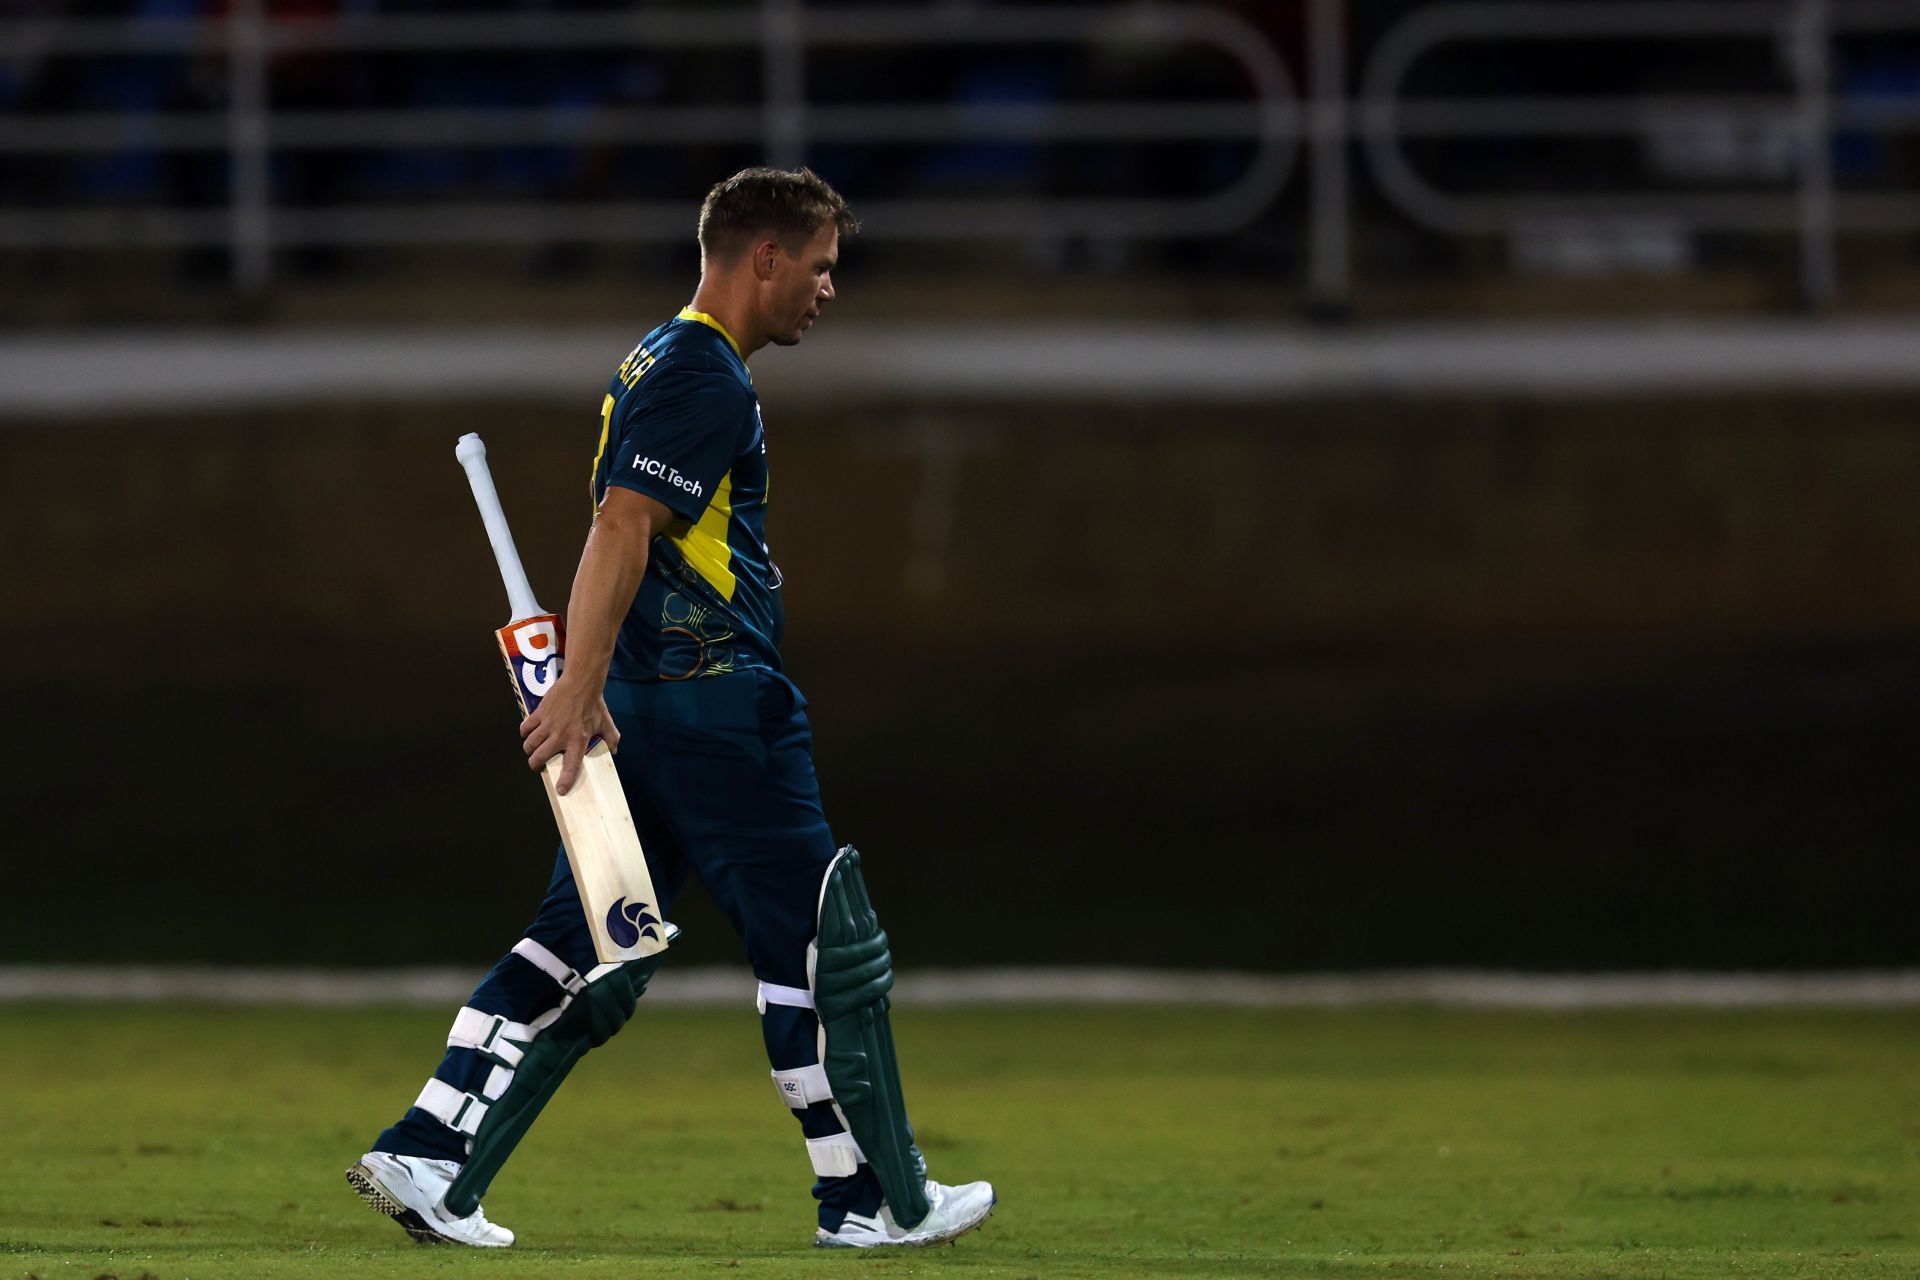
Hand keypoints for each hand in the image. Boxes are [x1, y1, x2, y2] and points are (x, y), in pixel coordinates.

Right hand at [520, 671, 619, 795]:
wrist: (581, 682)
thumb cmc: (594, 704)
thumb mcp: (606, 723)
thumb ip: (611, 738)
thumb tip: (614, 751)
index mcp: (578, 740)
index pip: (571, 766)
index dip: (565, 780)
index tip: (560, 790)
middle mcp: (560, 735)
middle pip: (539, 757)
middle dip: (535, 764)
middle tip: (537, 764)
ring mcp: (548, 724)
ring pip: (529, 744)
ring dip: (529, 750)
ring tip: (533, 750)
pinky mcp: (539, 714)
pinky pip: (525, 728)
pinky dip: (525, 732)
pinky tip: (529, 733)